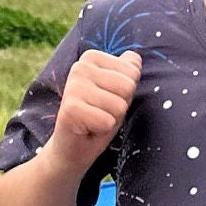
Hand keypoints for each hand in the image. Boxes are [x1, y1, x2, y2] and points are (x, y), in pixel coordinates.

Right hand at [46, 49, 140, 175]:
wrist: (73, 149)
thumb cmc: (98, 118)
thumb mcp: (117, 93)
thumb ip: (126, 72)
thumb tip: (134, 56)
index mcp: (91, 58)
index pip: (133, 73)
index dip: (125, 94)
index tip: (106, 101)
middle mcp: (79, 66)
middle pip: (127, 87)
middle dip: (120, 106)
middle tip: (101, 113)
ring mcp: (72, 86)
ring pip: (119, 105)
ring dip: (111, 119)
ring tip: (95, 121)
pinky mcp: (70, 109)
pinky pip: (107, 121)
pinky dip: (102, 130)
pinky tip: (88, 129)